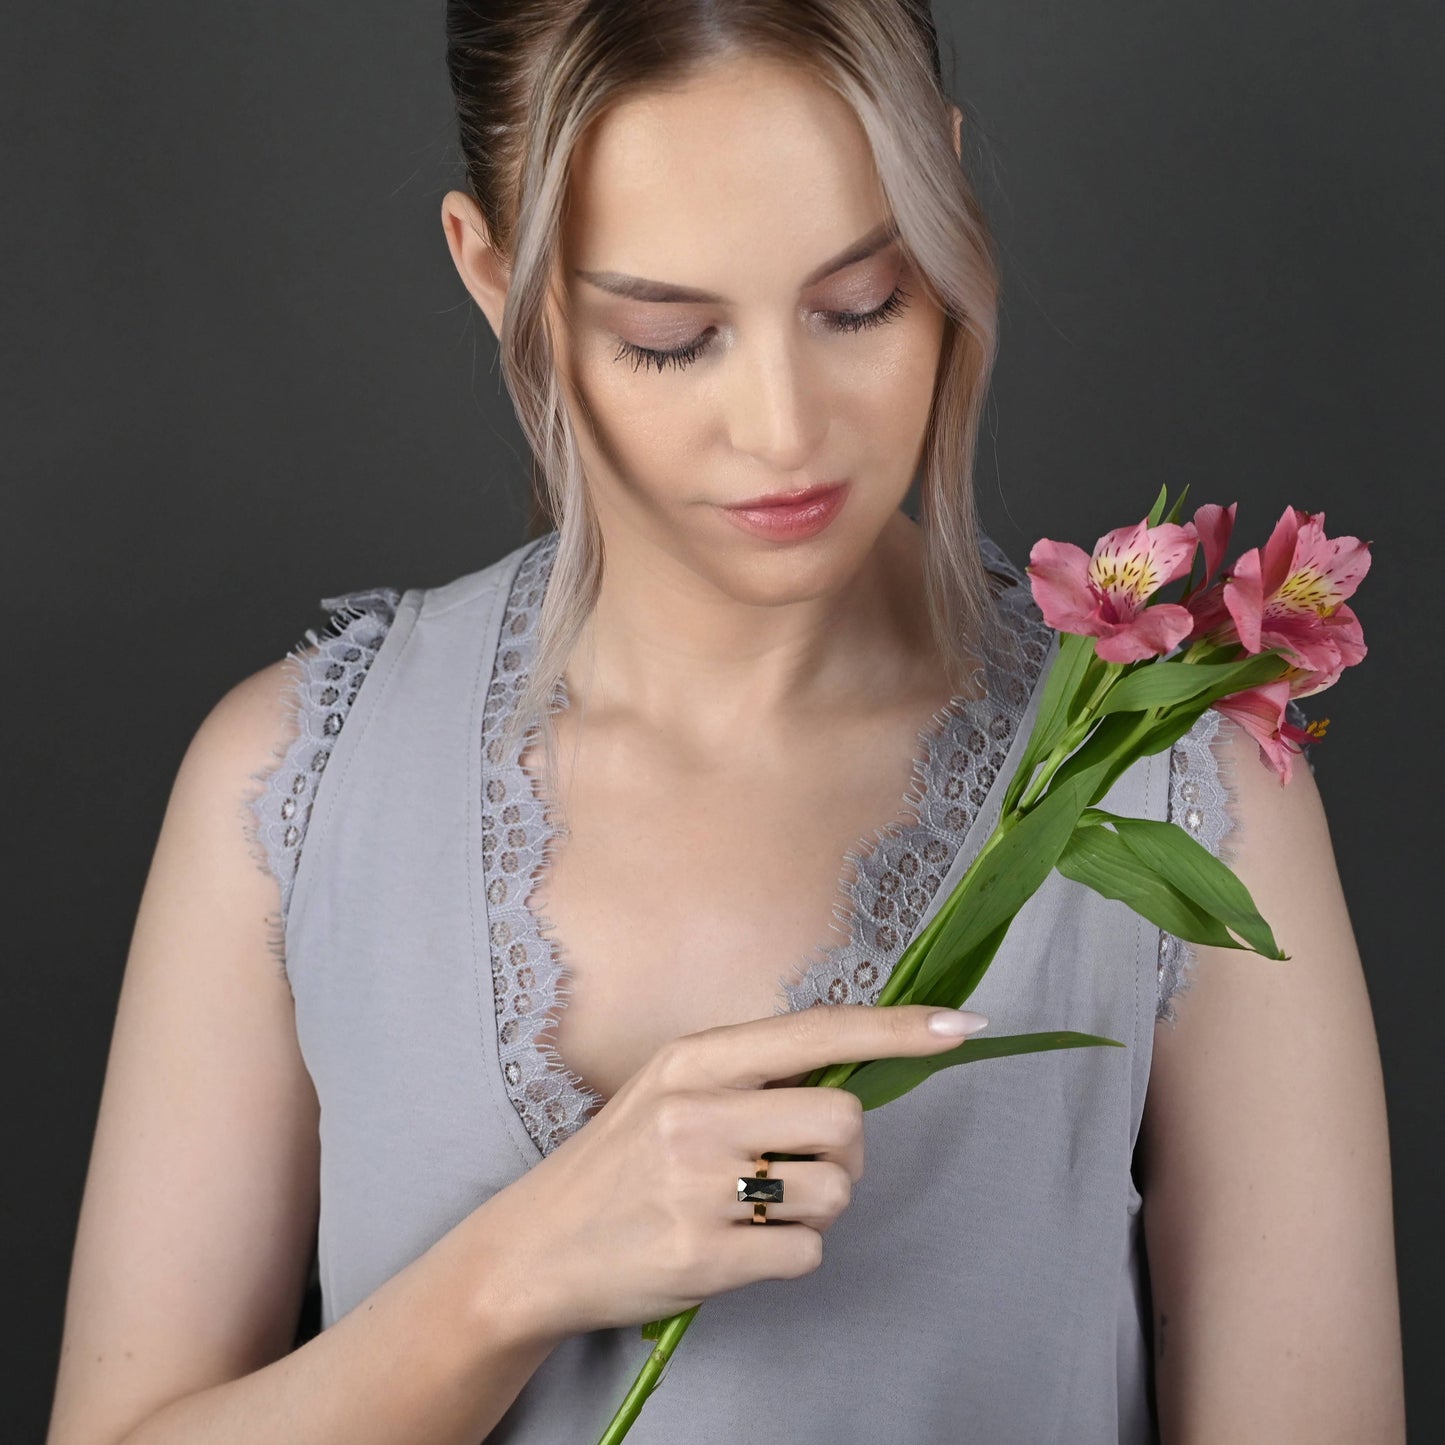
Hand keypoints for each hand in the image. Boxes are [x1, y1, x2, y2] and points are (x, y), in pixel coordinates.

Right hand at [492, 1003, 987, 1338]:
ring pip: (835, 1192)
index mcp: (695, 1061)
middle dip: (845, 1154)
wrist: (534, 1249)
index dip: (897, 1028)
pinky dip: (788, 1256)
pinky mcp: (704, 1256)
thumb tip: (851, 1075)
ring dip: (815, 1208)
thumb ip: (750, 1077)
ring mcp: (699, 1186)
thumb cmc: (616, 1164)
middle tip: (801, 1168)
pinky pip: (806, 1252)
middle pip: (846, 1121)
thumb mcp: (669, 1092)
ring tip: (754, 1209)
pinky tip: (737, 1248)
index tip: (962, 1026)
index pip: (817, 1032)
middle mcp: (698, 1112)